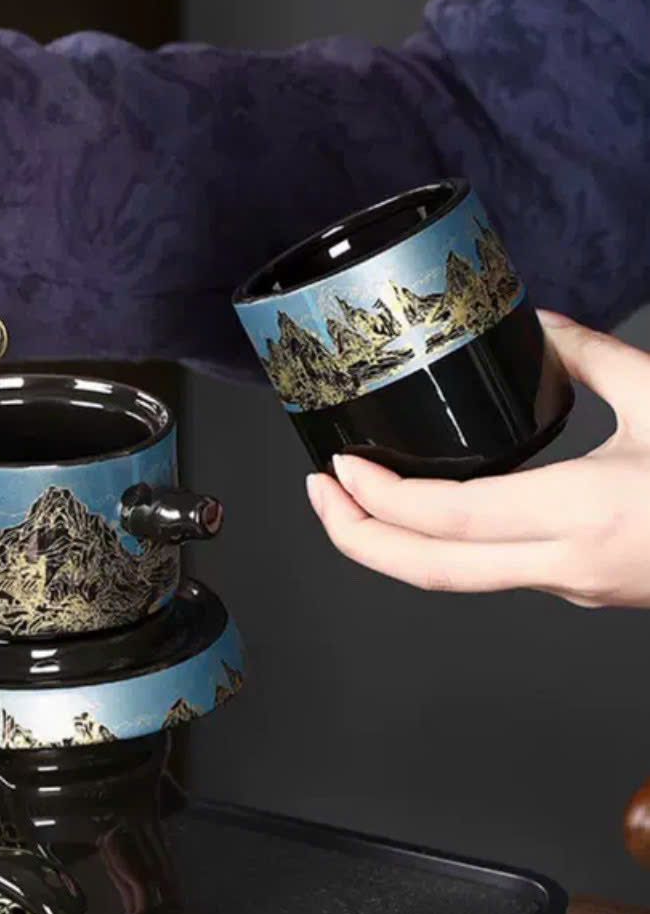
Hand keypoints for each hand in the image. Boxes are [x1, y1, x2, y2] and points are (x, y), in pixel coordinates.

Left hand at [306, 311, 649, 607]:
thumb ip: (596, 357)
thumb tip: (538, 324)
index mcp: (584, 511)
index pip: (451, 518)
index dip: (382, 498)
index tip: (341, 467)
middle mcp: (568, 562)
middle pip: (433, 570)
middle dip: (359, 539)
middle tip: (319, 497)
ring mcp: (575, 585)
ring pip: (460, 578)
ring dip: (395, 545)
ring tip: (357, 500)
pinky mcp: (585, 588)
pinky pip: (494, 570)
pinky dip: (443, 545)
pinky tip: (427, 512)